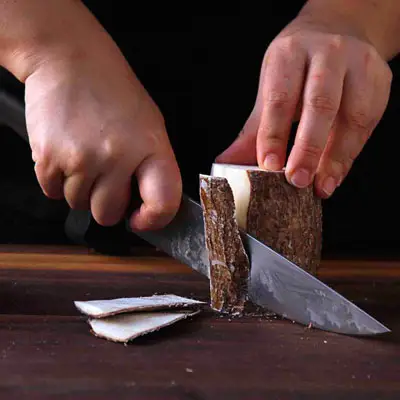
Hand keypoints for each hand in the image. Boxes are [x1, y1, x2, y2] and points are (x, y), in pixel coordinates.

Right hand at [24, 24, 181, 229]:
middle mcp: (117, 156)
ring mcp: (82, 159)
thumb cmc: (112, 90)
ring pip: (79, 205)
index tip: (142, 219)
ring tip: (85, 155)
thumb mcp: (150, 125)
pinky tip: (67, 153)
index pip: (162, 203)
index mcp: (150, 147)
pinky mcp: (49, 158)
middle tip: (106, 178)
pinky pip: (53, 192)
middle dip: (107, 203)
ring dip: (82, 188)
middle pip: (109, 215)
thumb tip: (146, 203)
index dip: (153, 220)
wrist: (69, 59)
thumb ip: (151, 166)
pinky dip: (59, 180)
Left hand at [216, 12, 391, 197]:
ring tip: (321, 185)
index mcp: (289, 53)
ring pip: (352, 116)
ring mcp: (358, 64)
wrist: (336, 33)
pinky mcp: (379, 81)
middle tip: (296, 180)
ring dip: (335, 157)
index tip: (270, 165)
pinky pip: (368, 123)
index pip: (280, 98)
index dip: (274, 134)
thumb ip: (253, 130)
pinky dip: (351, 154)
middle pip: (320, 104)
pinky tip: (336, 173)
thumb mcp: (271, 88)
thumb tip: (227, 162)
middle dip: (308, 148)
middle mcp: (326, 53)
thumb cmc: (298, 67)